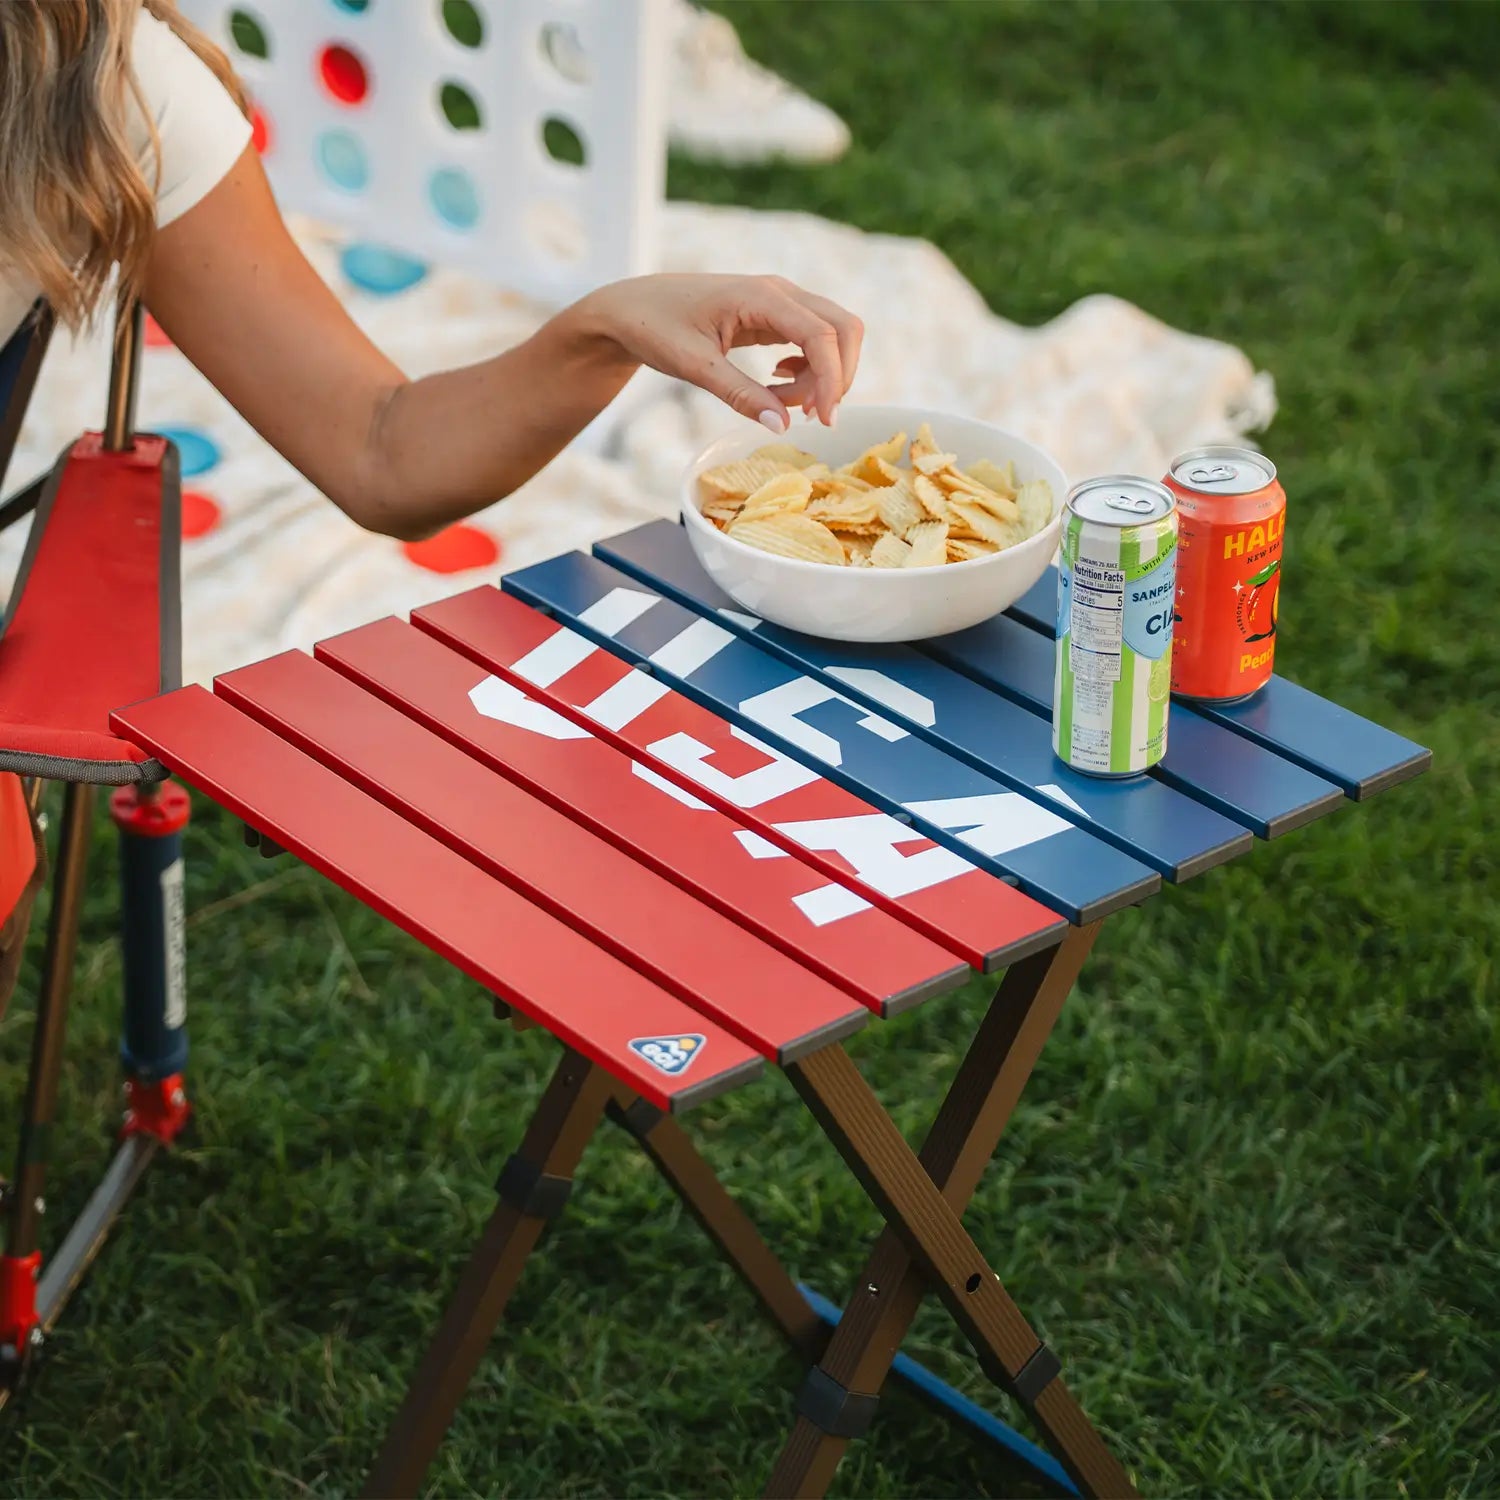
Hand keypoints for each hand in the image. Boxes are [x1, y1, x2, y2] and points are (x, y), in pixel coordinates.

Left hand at [575, 272, 863, 430]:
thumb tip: (783, 426)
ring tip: (779, 403)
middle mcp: (780, 292)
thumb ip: (739, 395)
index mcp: (761, 296)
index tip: (823, 421)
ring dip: (820, 377)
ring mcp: (780, 302)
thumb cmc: (655, 327)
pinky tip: (776, 385)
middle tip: (811, 417)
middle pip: (843, 328)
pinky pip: (812, 342)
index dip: (832, 380)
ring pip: (832, 337)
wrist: (631, 308)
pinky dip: (807, 371)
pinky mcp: (774, 316)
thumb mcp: (694, 366)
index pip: (822, 335)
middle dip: (839, 376)